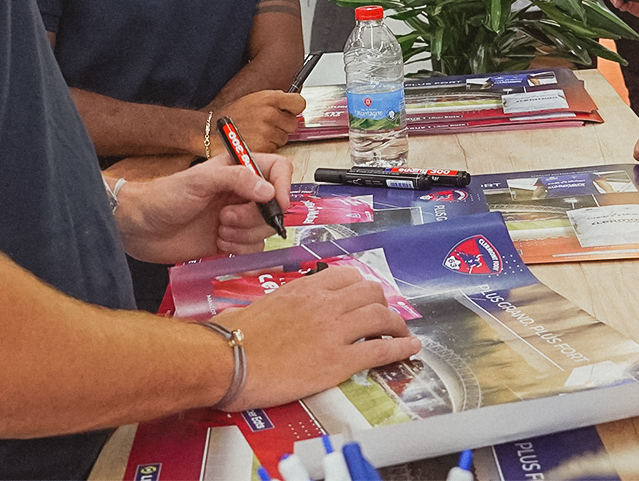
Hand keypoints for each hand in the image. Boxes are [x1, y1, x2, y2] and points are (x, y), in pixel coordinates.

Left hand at [114, 152, 292, 263]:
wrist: (141, 228)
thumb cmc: (163, 197)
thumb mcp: (198, 180)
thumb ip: (235, 179)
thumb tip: (268, 190)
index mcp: (238, 169)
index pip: (278, 170)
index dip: (282, 186)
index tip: (273, 202)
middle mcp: (242, 192)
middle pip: (275, 205)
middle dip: (254, 217)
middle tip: (225, 217)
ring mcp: (238, 217)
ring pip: (265, 230)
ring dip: (244, 234)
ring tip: (218, 228)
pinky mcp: (232, 240)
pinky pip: (254, 249)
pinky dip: (239, 249)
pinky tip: (218, 243)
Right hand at [211, 267, 421, 409]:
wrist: (228, 361)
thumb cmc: (232, 337)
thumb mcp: (252, 307)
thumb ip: (263, 304)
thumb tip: (247, 311)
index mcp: (304, 288)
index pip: (347, 276)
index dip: (362, 286)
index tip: (365, 295)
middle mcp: (324, 304)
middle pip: (370, 292)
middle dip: (382, 302)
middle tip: (384, 315)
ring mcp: (334, 331)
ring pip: (381, 317)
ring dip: (397, 325)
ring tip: (401, 333)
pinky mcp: (338, 360)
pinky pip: (379, 350)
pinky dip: (400, 348)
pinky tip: (410, 348)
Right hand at [213, 90, 306, 153]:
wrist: (211, 131)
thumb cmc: (231, 116)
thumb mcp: (254, 99)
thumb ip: (274, 103)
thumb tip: (290, 108)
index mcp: (269, 98)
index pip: (299, 103)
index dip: (294, 109)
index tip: (290, 111)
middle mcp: (270, 114)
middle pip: (293, 124)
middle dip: (283, 126)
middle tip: (268, 126)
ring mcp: (267, 131)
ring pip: (284, 138)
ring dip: (274, 138)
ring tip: (258, 134)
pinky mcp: (263, 147)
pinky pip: (274, 149)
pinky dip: (266, 148)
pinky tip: (255, 142)